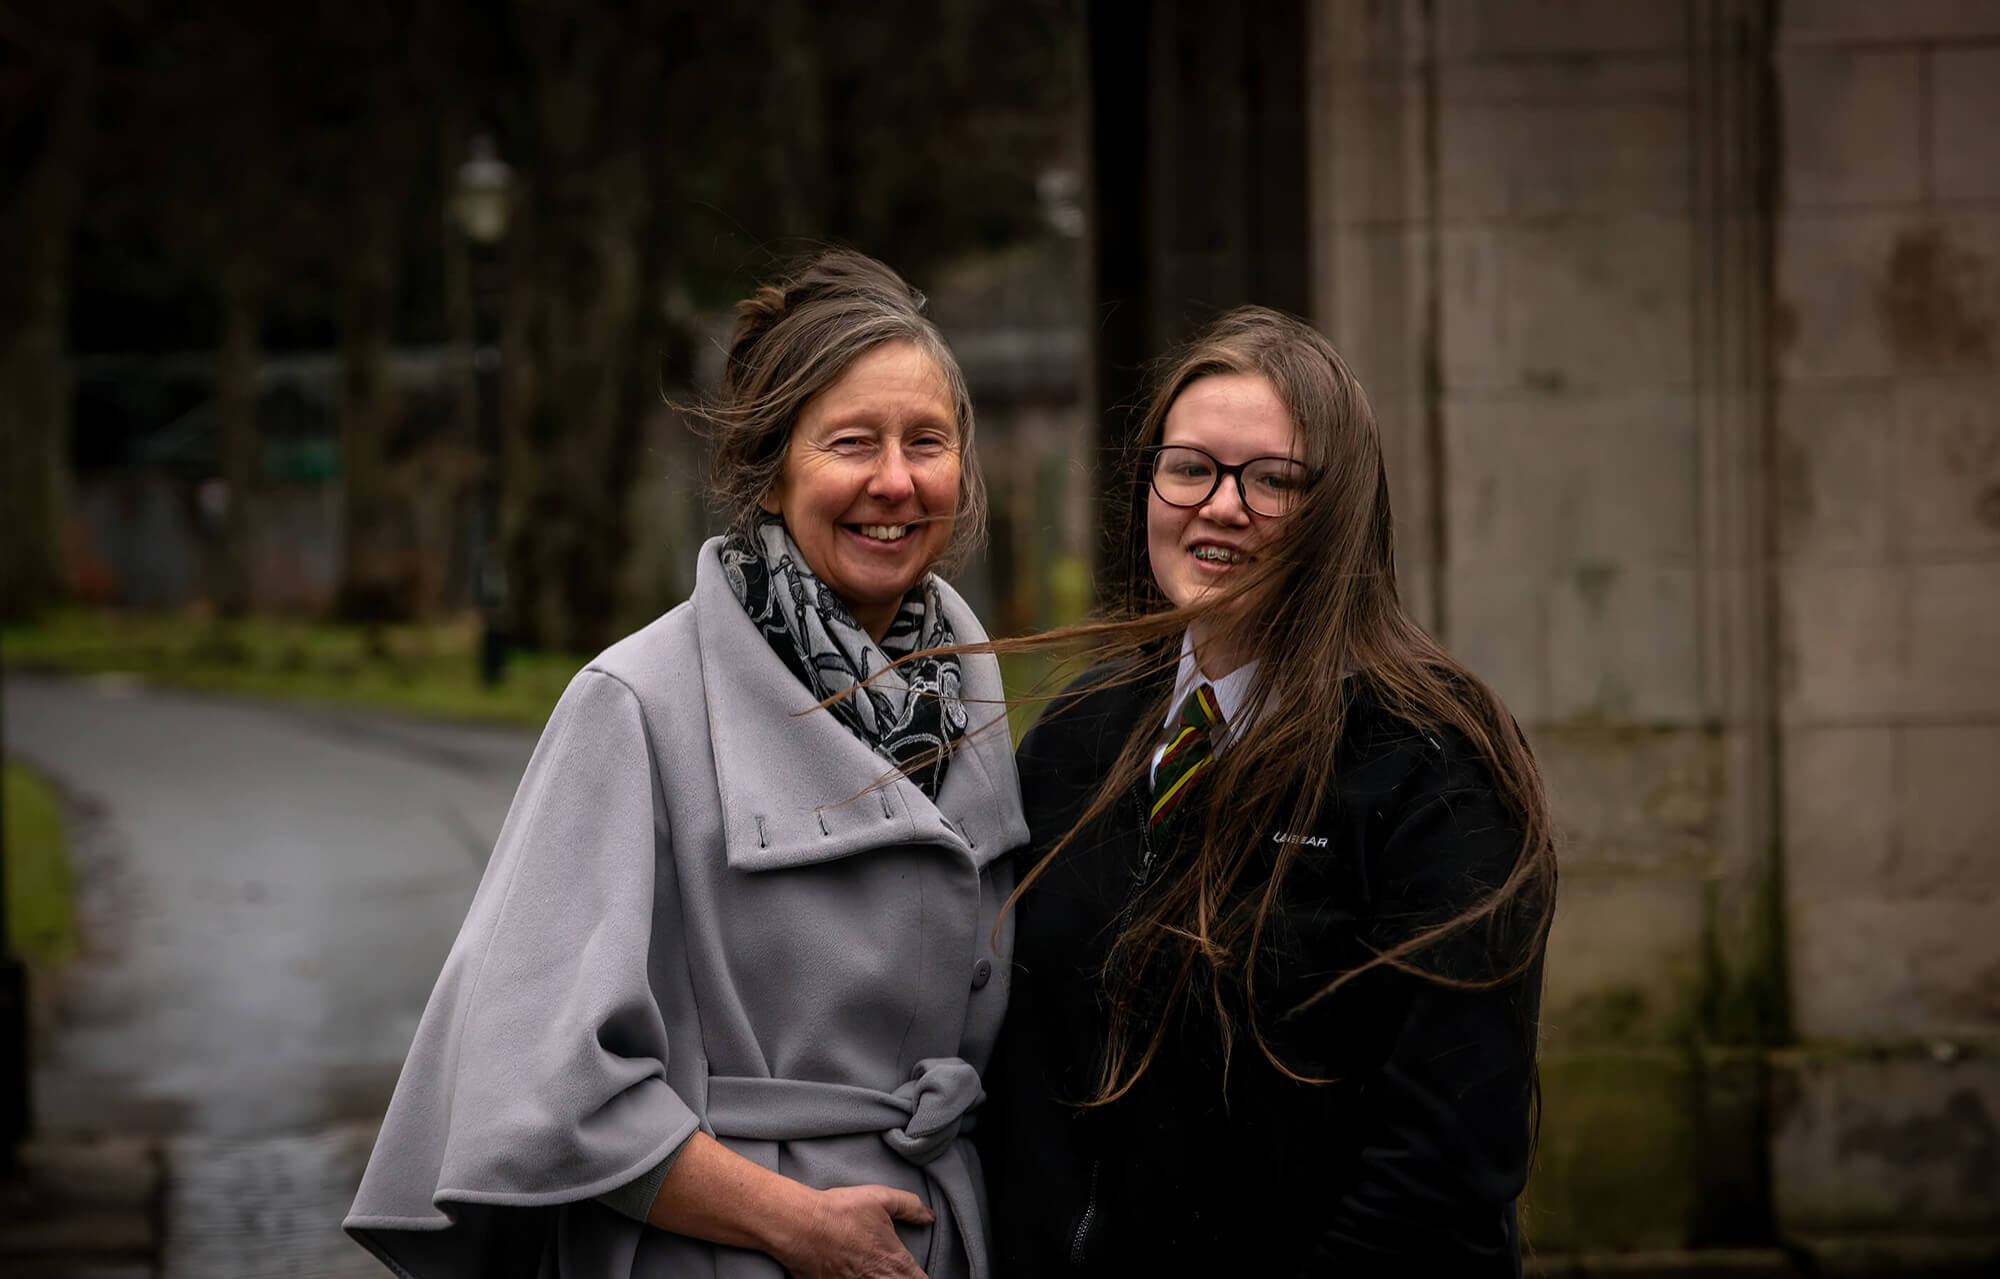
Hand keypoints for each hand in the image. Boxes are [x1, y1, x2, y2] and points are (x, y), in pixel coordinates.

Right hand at [772, 1183, 933, 1278]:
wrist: (800, 1226)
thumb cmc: (840, 1211)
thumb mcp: (881, 1198)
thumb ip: (910, 1206)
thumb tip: (929, 1216)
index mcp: (895, 1263)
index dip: (919, 1277)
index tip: (913, 1272)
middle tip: (894, 1271)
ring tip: (874, 1272)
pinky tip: (856, 1275)